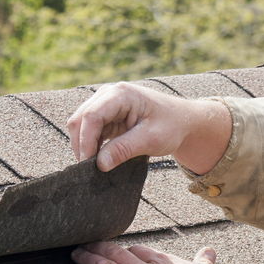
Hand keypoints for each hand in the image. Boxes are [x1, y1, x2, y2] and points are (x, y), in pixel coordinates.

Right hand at [67, 81, 232, 174]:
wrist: (182, 121)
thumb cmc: (171, 126)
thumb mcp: (151, 139)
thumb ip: (124, 150)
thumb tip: (99, 164)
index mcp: (121, 94)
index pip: (92, 115)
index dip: (86, 140)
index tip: (87, 163)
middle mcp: (109, 94)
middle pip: (81, 119)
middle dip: (82, 144)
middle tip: (88, 169)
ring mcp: (106, 103)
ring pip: (82, 125)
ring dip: (85, 145)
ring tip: (95, 166)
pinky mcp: (107, 115)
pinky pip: (90, 130)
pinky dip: (91, 145)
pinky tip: (100, 158)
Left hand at [67, 242, 227, 263]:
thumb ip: (205, 260)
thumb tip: (208, 251)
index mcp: (162, 261)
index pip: (138, 250)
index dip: (125, 249)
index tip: (117, 249)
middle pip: (115, 253)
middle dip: (98, 247)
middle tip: (85, 243)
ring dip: (86, 259)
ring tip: (75, 255)